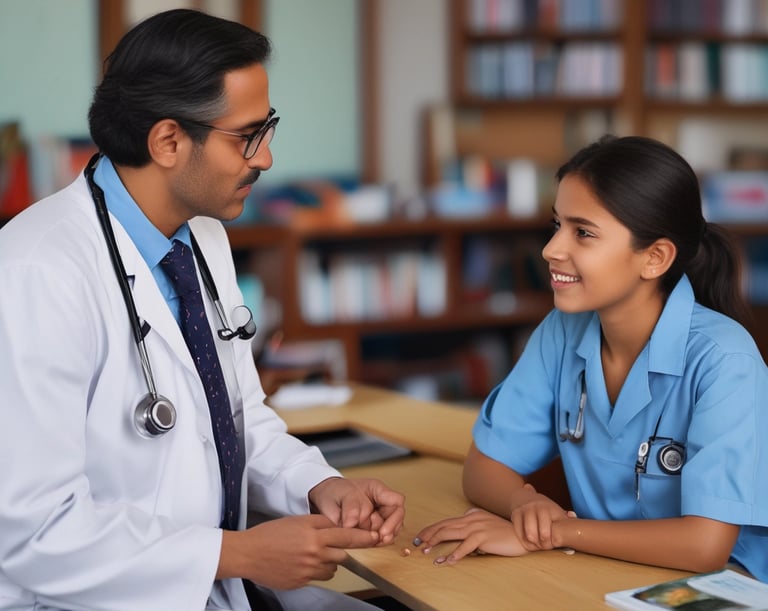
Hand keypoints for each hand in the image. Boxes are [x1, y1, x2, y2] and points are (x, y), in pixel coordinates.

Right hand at [219, 514, 378, 589]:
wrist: (249, 553)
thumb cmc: (271, 534)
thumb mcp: (297, 520)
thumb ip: (320, 522)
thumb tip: (338, 525)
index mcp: (314, 534)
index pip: (347, 535)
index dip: (363, 536)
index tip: (375, 536)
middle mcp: (314, 552)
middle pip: (343, 553)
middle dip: (343, 549)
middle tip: (338, 545)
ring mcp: (308, 570)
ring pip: (333, 567)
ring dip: (330, 561)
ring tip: (314, 553)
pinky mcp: (302, 582)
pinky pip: (320, 576)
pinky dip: (318, 570)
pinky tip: (304, 563)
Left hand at [308, 477, 404, 544]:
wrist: (326, 499)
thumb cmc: (335, 492)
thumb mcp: (341, 494)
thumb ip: (349, 507)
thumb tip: (353, 522)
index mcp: (377, 490)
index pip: (397, 501)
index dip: (394, 517)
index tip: (383, 531)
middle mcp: (381, 505)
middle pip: (395, 520)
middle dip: (385, 531)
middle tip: (377, 538)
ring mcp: (378, 518)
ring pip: (390, 531)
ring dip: (382, 538)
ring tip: (372, 542)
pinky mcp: (371, 530)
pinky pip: (380, 539)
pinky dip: (376, 543)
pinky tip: (370, 544)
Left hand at [413, 508, 528, 564]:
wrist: (523, 534)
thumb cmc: (504, 533)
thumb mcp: (486, 525)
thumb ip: (473, 526)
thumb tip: (459, 535)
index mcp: (471, 515)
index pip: (446, 521)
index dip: (432, 528)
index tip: (420, 536)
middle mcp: (472, 518)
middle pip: (444, 525)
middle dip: (428, 534)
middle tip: (416, 542)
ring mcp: (477, 527)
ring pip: (451, 533)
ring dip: (436, 542)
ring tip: (425, 550)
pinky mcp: (484, 537)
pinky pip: (466, 546)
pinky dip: (455, 553)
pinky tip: (447, 560)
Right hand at [510, 484, 574, 550]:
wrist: (525, 498)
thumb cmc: (546, 511)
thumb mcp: (557, 512)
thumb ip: (567, 518)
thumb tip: (573, 516)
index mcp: (551, 508)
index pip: (555, 530)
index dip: (555, 541)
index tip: (555, 544)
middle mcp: (538, 508)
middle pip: (543, 535)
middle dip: (545, 545)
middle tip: (546, 547)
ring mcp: (525, 511)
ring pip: (530, 536)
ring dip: (535, 545)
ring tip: (538, 546)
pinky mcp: (515, 514)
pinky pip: (519, 534)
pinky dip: (524, 542)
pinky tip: (529, 543)